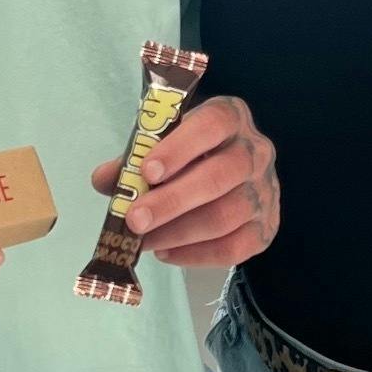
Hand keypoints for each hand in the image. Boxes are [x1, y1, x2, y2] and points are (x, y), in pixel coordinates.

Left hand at [89, 94, 279, 270]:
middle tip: (134, 220)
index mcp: (230, 117)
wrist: (227, 176)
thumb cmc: (188, 155)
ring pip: (226, 215)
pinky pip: (235, 247)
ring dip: (178, 233)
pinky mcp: (267, 227)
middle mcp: (256, 151)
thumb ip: (133, 158)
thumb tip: (105, 180)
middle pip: (219, 176)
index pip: (212, 124)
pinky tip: (167, 252)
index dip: (179, 148)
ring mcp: (265, 191)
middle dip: (172, 201)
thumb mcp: (161, 144)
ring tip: (144, 241)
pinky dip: (196, 255)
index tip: (147, 171)